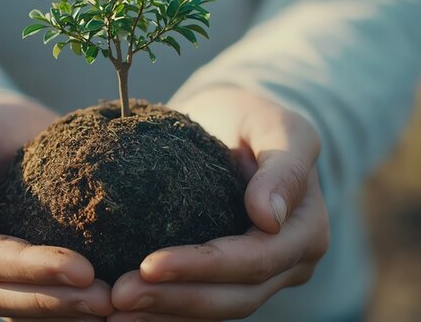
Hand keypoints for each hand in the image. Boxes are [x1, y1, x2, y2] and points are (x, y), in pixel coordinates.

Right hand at [0, 87, 113, 319]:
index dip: (31, 269)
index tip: (82, 270)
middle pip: (2, 295)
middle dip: (55, 302)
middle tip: (106, 300)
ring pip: (18, 308)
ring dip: (64, 313)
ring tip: (111, 307)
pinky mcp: (7, 278)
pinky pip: (33, 303)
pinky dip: (64, 309)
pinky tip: (103, 308)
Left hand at [109, 87, 328, 320]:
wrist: (234, 126)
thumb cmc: (253, 119)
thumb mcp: (275, 125)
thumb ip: (283, 167)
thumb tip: (268, 218)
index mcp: (306, 229)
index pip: (255, 260)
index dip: (203, 267)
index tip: (148, 265)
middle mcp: (291, 263)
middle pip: (234, 296)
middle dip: (175, 299)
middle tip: (119, 296)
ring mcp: (264, 278)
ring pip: (216, 308)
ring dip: (164, 314)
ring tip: (114, 310)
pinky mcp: (233, 281)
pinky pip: (201, 305)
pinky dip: (164, 312)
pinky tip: (126, 313)